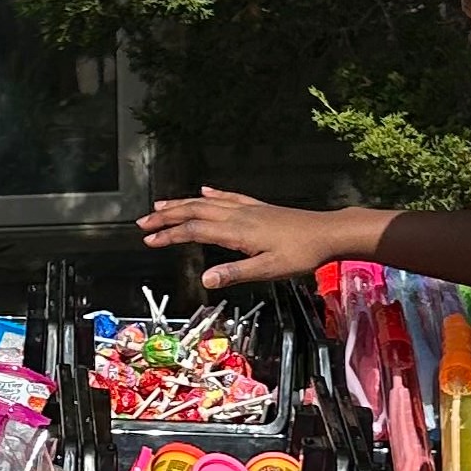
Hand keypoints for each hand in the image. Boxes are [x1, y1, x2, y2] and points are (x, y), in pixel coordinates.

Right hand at [139, 186, 346, 288]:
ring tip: (161, 206)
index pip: (195, 230)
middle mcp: (238, 215)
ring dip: (182, 204)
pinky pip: (229, 197)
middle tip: (143, 223)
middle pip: (194, 211)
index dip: (170, 235)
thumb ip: (235, 273)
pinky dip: (212, 194)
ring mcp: (248, 209)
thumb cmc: (300, 254)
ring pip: (207, 202)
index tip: (149, 241)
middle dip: (167, 216)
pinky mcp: (259, 208)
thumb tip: (204, 280)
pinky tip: (205, 191)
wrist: (327, 233)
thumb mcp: (268, 269)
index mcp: (237, 231)